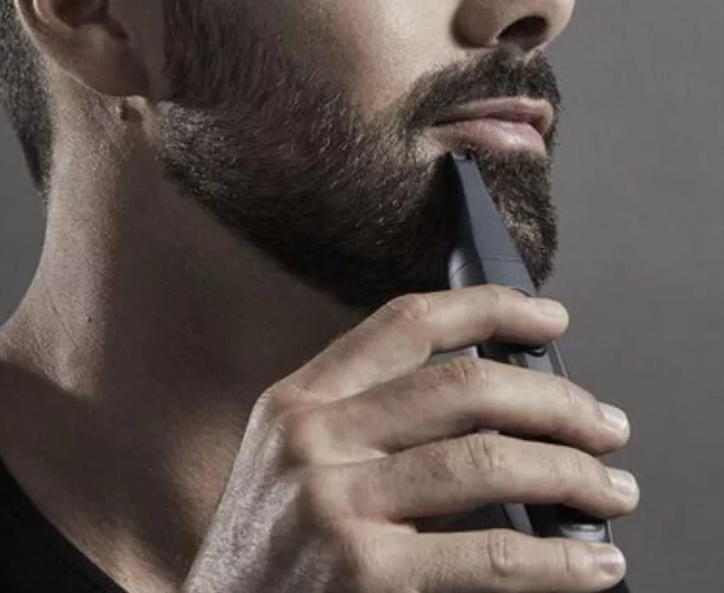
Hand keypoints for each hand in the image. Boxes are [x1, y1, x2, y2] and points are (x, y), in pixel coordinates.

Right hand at [183, 285, 636, 591]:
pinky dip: (557, 561)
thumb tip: (493, 401)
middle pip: (462, 386)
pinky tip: (591, 564)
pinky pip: (489, 556)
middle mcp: (313, 438)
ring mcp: (335, 505)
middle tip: (604, 424)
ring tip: (610, 487)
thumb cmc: (264, 559)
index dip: (488, 308)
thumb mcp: (291, 463)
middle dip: (554, 402)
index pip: (407, 323)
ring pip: (486, 461)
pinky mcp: (364, 576)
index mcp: (299, 400)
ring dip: (569, 472)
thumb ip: (365, 421)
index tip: (549, 319)